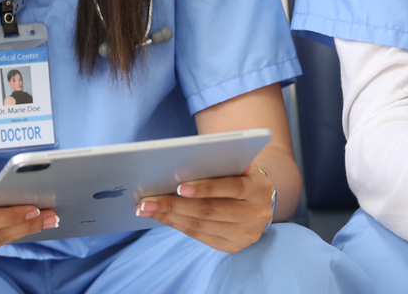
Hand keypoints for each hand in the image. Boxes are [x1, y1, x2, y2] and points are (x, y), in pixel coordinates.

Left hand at [133, 163, 275, 253]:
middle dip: (174, 205)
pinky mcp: (234, 246)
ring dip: (170, 217)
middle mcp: (255, 214)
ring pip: (201, 226)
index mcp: (258, 187)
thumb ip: (220, 161)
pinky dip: (178, 225)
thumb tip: (182, 161)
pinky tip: (162, 217)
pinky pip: (201, 236)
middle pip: (210, 211)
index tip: (179, 188)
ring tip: (146, 209)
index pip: (231, 187)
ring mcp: (245, 234)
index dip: (205, 188)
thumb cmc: (240, 173)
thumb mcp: (239, 163)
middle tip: (146, 201)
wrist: (261, 199)